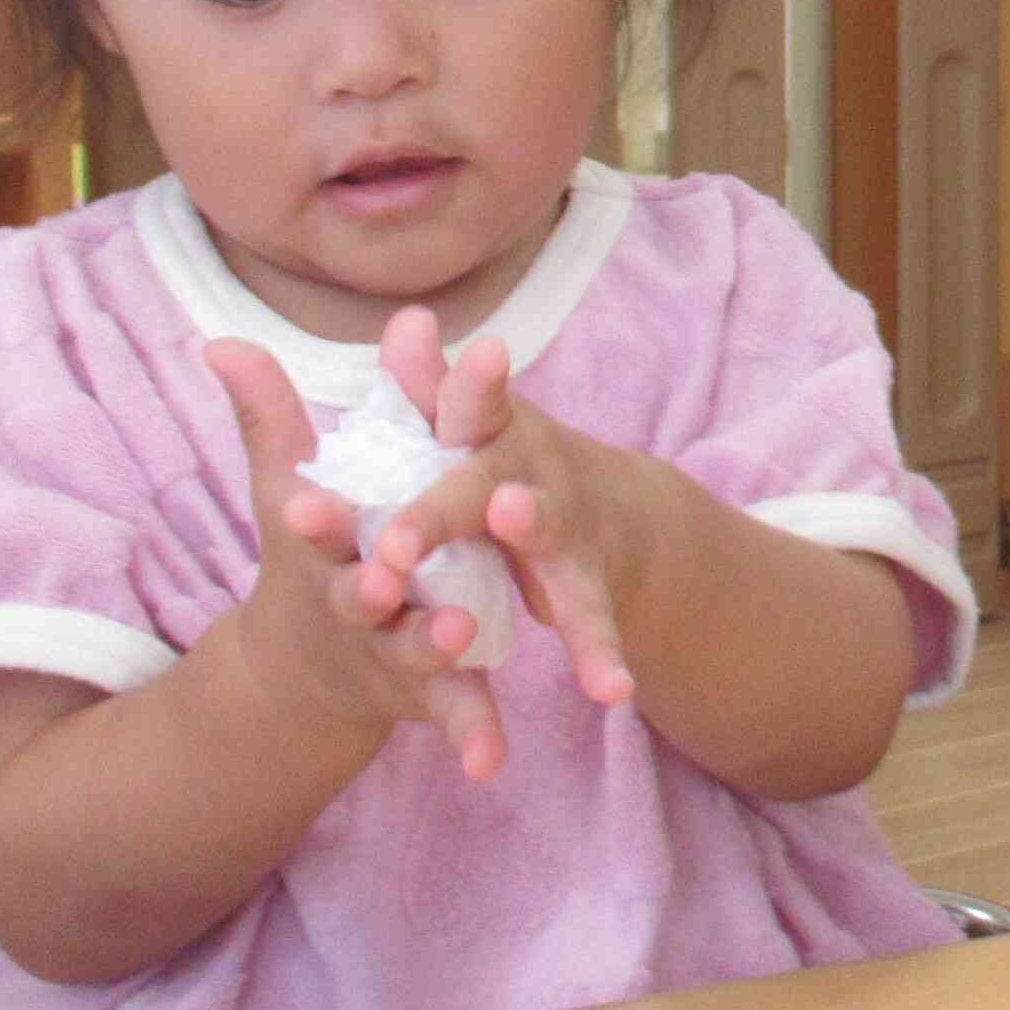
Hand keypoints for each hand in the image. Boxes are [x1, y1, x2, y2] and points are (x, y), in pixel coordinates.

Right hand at [210, 339, 505, 779]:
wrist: (305, 667)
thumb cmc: (312, 553)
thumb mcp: (288, 488)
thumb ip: (271, 417)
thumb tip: (222, 338)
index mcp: (323, 546)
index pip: (313, 523)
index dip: (312, 513)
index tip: (310, 503)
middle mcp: (350, 600)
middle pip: (359, 592)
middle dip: (370, 585)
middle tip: (385, 577)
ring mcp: (387, 649)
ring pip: (414, 650)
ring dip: (433, 644)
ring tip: (460, 632)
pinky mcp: (426, 691)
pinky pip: (456, 710)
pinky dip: (473, 736)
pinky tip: (492, 763)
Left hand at [369, 308, 653, 715]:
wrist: (607, 511)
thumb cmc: (496, 464)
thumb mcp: (460, 427)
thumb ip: (426, 386)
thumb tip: (405, 319)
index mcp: (486, 433)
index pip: (470, 401)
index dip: (470, 380)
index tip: (467, 349)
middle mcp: (529, 474)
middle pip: (484, 492)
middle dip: (442, 516)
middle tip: (397, 543)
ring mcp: (562, 532)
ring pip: (554, 555)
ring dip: (544, 566)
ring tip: (530, 578)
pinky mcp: (585, 587)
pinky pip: (590, 624)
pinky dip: (602, 656)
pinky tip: (612, 691)